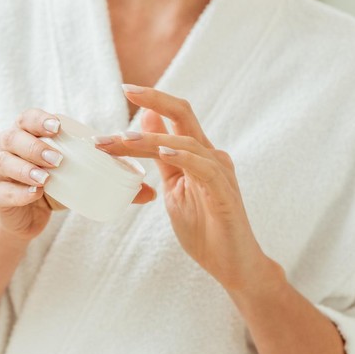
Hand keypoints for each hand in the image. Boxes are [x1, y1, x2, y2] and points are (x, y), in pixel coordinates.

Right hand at [0, 108, 155, 241]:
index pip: (29, 118)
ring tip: (47, 177)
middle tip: (58, 158)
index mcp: (27, 133)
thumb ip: (111, 179)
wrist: (29, 218)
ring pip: (2, 162)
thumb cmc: (55, 186)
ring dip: (25, 168)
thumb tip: (150, 190)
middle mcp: (7, 147)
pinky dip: (18, 192)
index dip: (40, 120)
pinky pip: (2, 191)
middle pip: (12, 137)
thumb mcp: (81, 178)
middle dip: (34, 146)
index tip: (59, 127)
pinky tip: (34, 193)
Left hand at [94, 85, 269, 290]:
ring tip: (121, 139)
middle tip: (126, 90)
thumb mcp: (174, 186)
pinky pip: (203, 168)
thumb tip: (145, 122)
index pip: (176, 117)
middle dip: (154, 100)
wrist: (233, 265)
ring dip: (150, 139)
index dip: (153, 100)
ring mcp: (220, 173)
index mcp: (198, 154)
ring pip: (185, 142)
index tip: (126, 88)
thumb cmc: (204, 228)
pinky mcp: (224, 193)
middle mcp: (211, 156)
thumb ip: (161, 156)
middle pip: (185, 115)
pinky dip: (183, 156)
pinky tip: (164, 151)